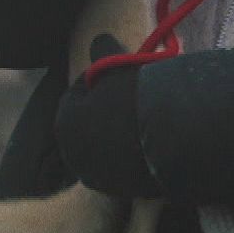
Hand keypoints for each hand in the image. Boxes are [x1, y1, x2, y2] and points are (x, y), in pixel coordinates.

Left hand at [55, 34, 163, 196]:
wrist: (169, 141)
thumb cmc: (135, 98)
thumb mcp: (117, 64)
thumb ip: (103, 51)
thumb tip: (97, 39)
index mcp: (65, 123)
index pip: (78, 93)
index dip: (102, 79)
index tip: (123, 73)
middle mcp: (75, 155)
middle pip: (92, 121)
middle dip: (111, 108)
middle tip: (137, 93)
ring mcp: (100, 178)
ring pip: (109, 145)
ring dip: (124, 130)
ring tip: (151, 114)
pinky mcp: (124, 192)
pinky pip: (127, 165)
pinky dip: (137, 152)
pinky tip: (157, 140)